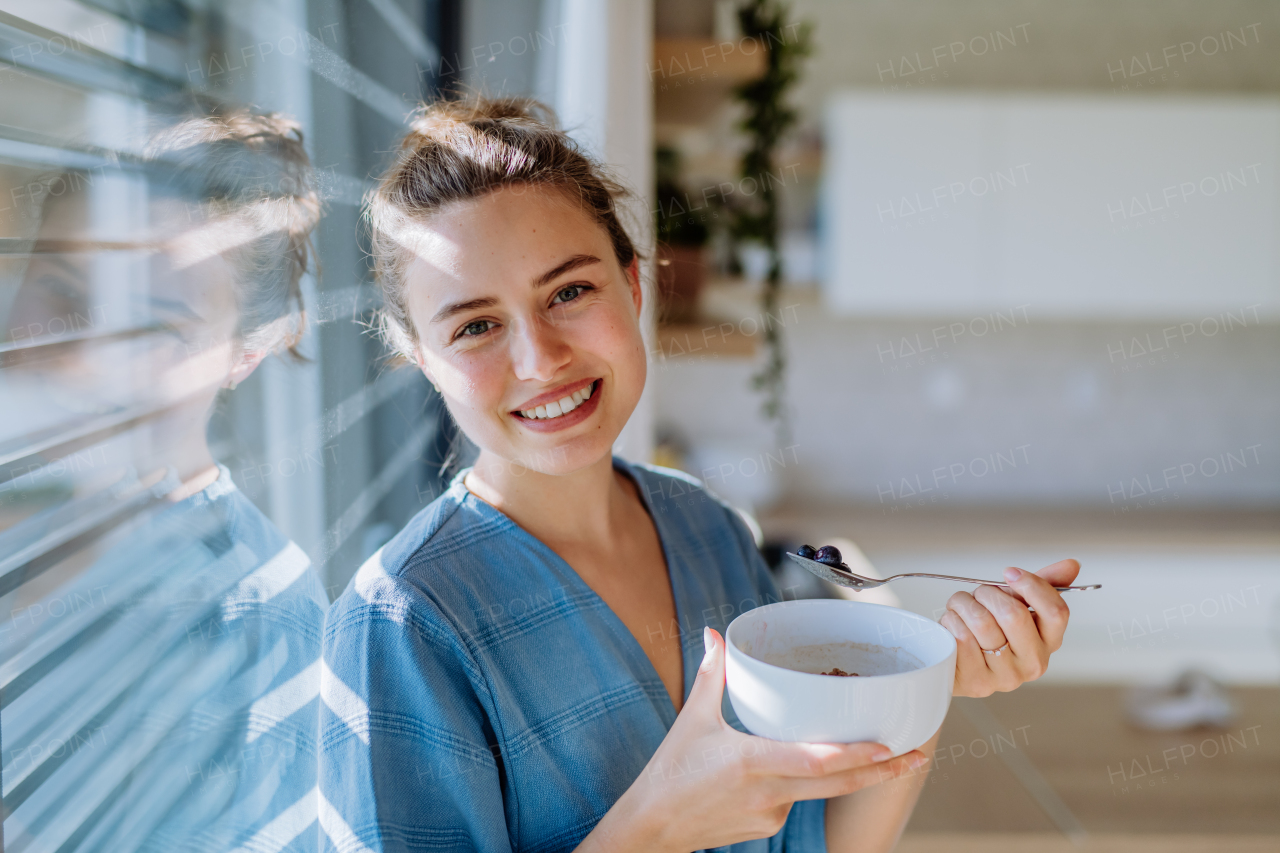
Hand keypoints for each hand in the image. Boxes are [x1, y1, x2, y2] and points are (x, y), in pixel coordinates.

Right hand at [585, 627, 929, 852]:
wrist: (652, 827)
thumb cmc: (671, 772)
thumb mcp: (693, 719)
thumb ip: (713, 674)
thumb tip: (715, 635)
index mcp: (751, 762)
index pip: (815, 762)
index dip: (855, 755)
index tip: (889, 745)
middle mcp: (768, 793)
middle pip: (836, 784)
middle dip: (881, 771)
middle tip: (916, 757)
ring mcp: (771, 814)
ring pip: (820, 792)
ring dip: (849, 774)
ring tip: (880, 755)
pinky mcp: (768, 827)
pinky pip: (797, 800)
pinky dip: (809, 783)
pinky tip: (802, 769)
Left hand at [941, 559, 1077, 697]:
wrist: (956, 661)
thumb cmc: (989, 628)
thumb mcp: (1016, 603)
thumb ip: (1043, 584)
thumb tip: (1073, 564)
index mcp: (1049, 642)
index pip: (1056, 611)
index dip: (1031, 585)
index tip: (1010, 573)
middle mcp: (1033, 663)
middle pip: (1013, 614)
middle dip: (987, 593)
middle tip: (977, 594)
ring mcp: (1006, 677)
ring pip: (982, 621)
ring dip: (963, 604)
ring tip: (961, 608)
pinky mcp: (977, 682)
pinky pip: (961, 636)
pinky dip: (951, 621)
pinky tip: (952, 626)